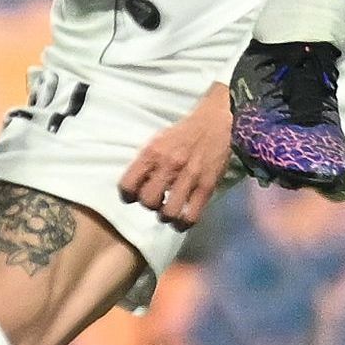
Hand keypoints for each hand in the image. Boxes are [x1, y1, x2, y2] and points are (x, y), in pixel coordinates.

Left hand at [120, 87, 234, 225]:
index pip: (127, 185)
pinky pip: (191, 216)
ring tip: (169, 210)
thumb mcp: (158, 141)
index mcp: (152, 153)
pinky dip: (183, 223)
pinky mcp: (207, 186)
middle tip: (157, 200)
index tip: (134, 196)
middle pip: (147, 202)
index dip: (128, 195)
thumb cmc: (184, 133)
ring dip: (166, 215)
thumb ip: (147, 163)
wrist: (216, 121)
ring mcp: (189, 177)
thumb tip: (137, 186)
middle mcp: (168, 165)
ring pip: (168, 213)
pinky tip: (182, 219)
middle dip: (150, 204)